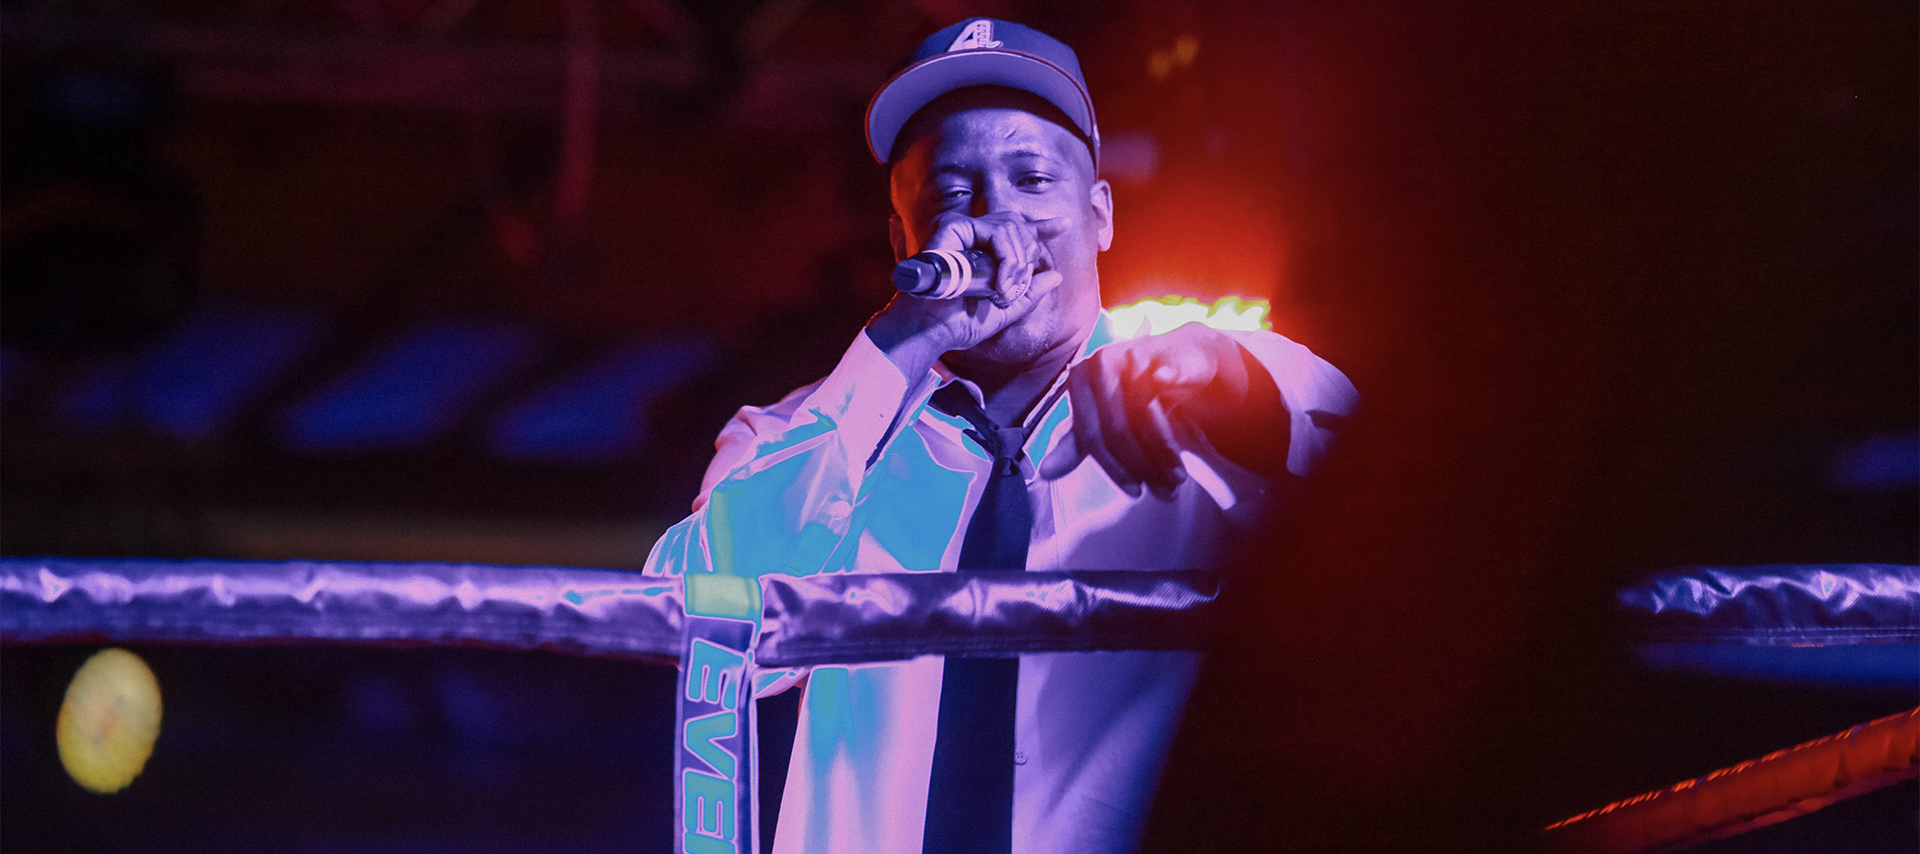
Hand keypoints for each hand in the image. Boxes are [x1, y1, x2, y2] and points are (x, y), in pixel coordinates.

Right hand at [866, 213, 1066, 372]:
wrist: (930, 332)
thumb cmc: (956, 324)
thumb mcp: (1003, 311)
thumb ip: (1028, 293)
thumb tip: (1056, 276)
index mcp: (982, 253)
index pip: (1016, 231)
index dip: (1040, 227)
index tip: (1063, 225)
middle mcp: (971, 237)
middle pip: (1017, 226)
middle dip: (1026, 256)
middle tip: (1014, 287)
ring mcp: (960, 230)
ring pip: (1009, 227)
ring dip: (1015, 262)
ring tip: (1002, 291)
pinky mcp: (951, 228)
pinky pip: (994, 232)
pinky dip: (1005, 258)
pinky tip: (998, 284)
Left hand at [1037, 322, 1288, 496]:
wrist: (1175, 357)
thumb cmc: (1133, 393)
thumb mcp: (1101, 419)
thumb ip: (1075, 444)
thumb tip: (1044, 474)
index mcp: (1078, 379)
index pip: (1090, 435)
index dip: (1113, 468)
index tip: (1135, 492)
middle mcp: (1099, 363)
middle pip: (1116, 428)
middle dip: (1142, 465)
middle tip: (1165, 490)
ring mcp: (1130, 355)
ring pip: (1143, 416)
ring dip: (1163, 453)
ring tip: (1178, 478)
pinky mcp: (1162, 353)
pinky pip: (1165, 399)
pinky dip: (1176, 415)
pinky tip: (1184, 442)